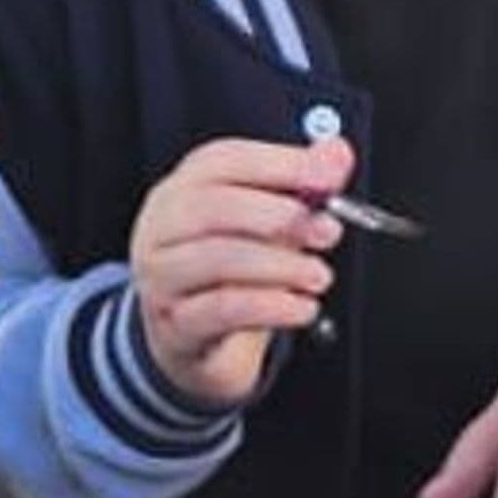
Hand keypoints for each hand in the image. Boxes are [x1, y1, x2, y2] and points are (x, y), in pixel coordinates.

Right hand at [130, 134, 349, 406]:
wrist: (198, 343)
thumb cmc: (231, 274)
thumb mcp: (270, 224)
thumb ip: (304, 185)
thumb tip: (336, 154)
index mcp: (184, 189)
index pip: (222, 161)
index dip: (279, 164)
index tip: (327, 176)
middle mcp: (162, 228)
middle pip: (213, 206)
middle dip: (278, 215)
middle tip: (326, 231)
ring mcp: (161, 278)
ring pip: (217, 259)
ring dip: (281, 266)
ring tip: (317, 275)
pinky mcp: (174, 326)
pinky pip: (223, 310)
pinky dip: (272, 307)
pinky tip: (301, 307)